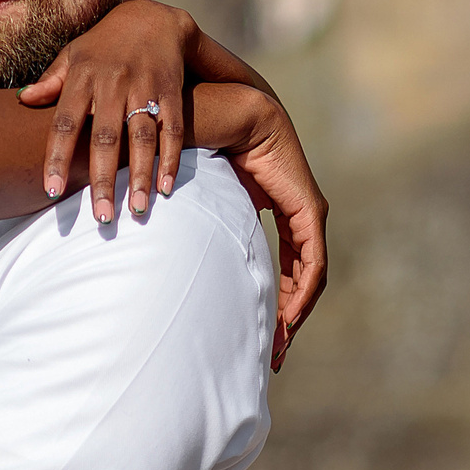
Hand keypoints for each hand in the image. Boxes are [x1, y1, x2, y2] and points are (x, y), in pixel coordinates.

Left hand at [16, 0, 197, 220]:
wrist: (153, 18)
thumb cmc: (103, 44)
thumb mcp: (73, 54)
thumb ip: (51, 80)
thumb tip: (22, 99)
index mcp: (83, 77)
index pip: (64, 123)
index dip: (56, 158)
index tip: (50, 193)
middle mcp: (113, 83)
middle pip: (106, 138)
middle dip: (104, 180)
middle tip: (101, 218)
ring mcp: (144, 88)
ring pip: (142, 138)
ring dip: (141, 176)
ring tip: (138, 211)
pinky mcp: (172, 92)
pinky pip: (173, 130)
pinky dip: (171, 160)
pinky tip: (166, 189)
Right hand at [190, 84, 327, 369]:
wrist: (226, 113)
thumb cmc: (203, 148)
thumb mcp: (200, 203)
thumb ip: (192, 227)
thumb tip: (156, 257)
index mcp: (273, 211)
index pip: (283, 268)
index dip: (272, 304)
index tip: (258, 339)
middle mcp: (296, 215)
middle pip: (298, 280)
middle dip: (284, 320)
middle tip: (270, 356)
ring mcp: (307, 213)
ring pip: (309, 278)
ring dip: (294, 315)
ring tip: (276, 347)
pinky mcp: (309, 209)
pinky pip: (313, 263)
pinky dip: (303, 293)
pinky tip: (288, 319)